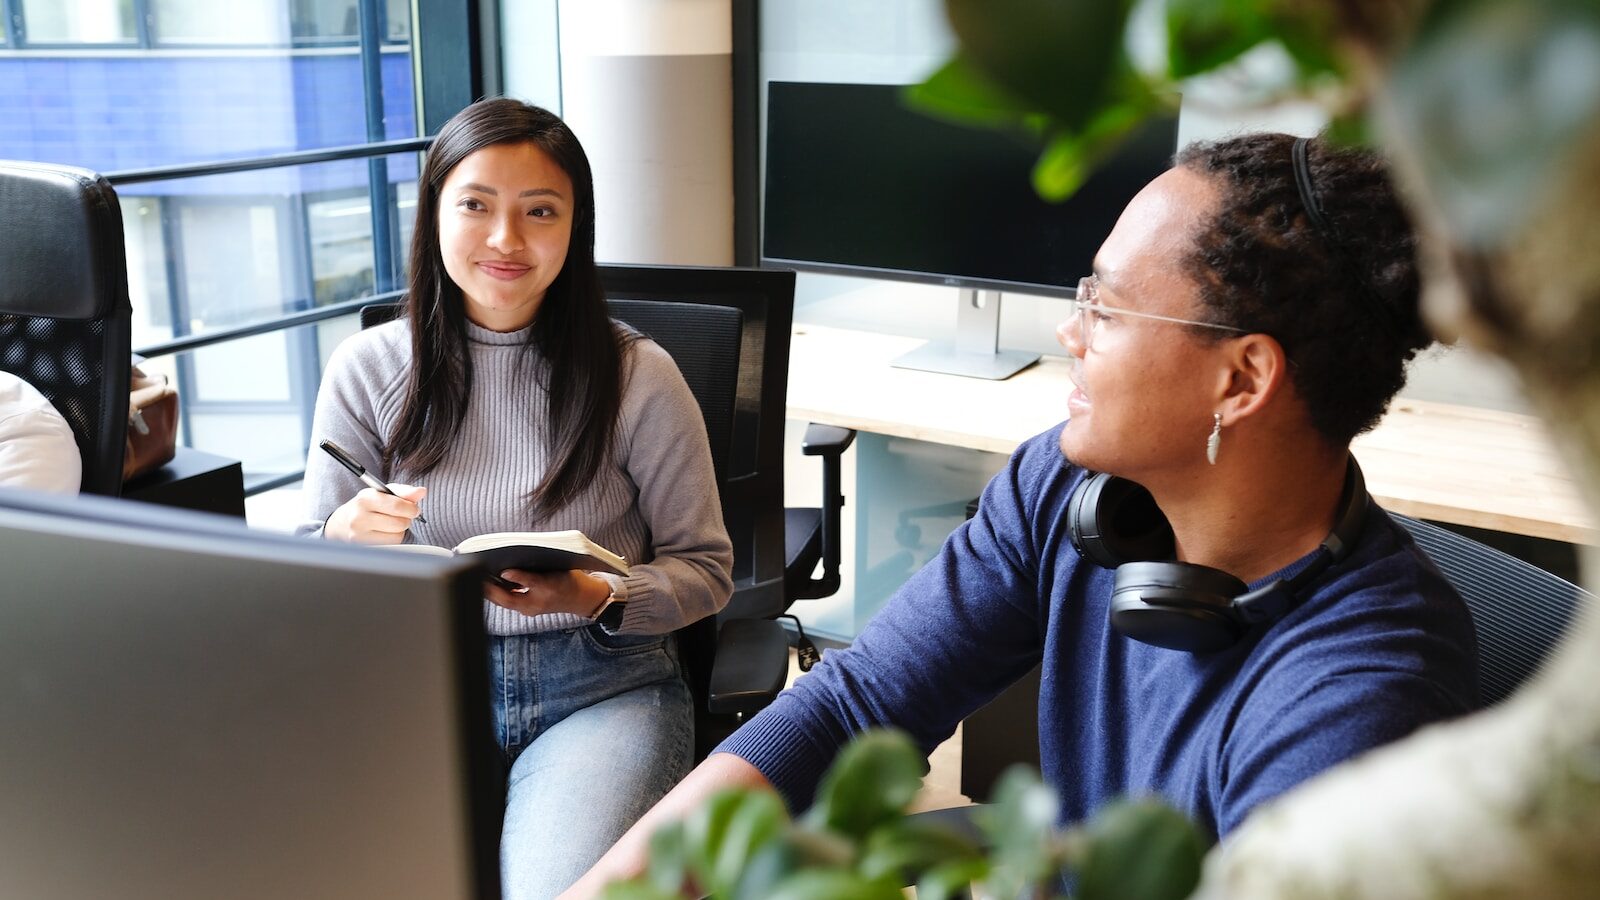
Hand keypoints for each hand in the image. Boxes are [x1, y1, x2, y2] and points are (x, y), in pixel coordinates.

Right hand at [323, 483, 425, 543]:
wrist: (341, 524)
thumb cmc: (367, 506)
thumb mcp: (381, 493)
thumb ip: (403, 491)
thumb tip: (422, 492)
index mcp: (365, 499)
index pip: (397, 505)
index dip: (411, 508)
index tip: (414, 509)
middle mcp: (359, 517)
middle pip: (400, 523)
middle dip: (407, 519)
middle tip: (402, 516)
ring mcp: (359, 536)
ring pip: (397, 536)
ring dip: (400, 530)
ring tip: (391, 524)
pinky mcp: (364, 548)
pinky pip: (391, 545)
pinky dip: (393, 539)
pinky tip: (384, 533)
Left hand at [485, 569, 611, 616]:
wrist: (581, 598)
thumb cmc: (569, 582)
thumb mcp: (553, 574)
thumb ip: (530, 575)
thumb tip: (507, 572)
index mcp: (540, 597)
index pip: (518, 590)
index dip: (505, 581)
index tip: (494, 571)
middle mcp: (531, 606)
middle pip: (504, 600)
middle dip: (488, 589)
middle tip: (474, 575)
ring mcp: (529, 608)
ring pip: (504, 601)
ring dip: (491, 591)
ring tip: (478, 576)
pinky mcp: (527, 607)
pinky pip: (509, 600)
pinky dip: (499, 592)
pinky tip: (492, 581)